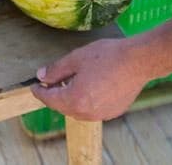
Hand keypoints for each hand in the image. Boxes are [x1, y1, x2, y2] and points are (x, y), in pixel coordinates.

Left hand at [31, 38, 148, 121]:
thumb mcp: (76, 58)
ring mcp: (101, 114)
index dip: (39, 91)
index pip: (49, 99)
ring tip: (70, 83)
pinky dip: (87, 101)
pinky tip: (90, 87)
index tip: (33, 86)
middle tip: (51, 82)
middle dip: (55, 95)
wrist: (138, 61)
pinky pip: (93, 110)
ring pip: (78, 110)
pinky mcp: (113, 112)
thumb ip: (56, 70)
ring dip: (71, 99)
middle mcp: (86, 113)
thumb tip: (41, 76)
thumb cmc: (108, 56)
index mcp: (75, 99)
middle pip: (63, 106)